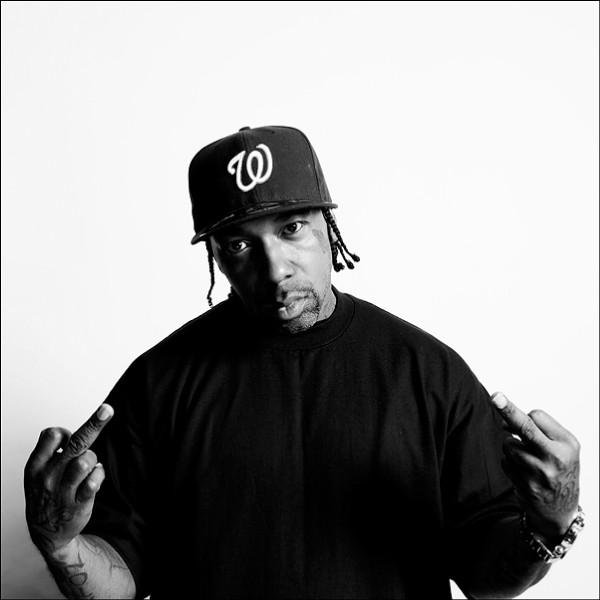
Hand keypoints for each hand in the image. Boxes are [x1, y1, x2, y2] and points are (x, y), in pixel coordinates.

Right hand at [24, 404, 113, 555]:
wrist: (47, 533)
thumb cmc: (47, 493)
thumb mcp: (38, 473)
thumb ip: (54, 453)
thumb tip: (76, 433)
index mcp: (36, 466)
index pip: (52, 436)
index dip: (65, 433)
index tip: (68, 442)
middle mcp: (48, 477)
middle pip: (75, 443)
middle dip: (93, 423)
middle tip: (107, 409)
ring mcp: (62, 492)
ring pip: (85, 461)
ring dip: (92, 459)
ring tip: (89, 467)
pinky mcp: (78, 504)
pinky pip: (93, 483)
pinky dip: (99, 475)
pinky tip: (96, 478)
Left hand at [491, 392, 579, 541]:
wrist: (560, 510)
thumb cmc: (559, 470)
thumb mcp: (562, 448)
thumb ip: (538, 430)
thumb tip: (504, 419)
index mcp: (567, 444)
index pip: (536, 416)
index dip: (526, 416)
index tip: (522, 417)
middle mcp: (555, 457)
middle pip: (525, 427)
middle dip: (509, 410)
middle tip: (496, 396)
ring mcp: (539, 472)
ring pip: (508, 444)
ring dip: (511, 447)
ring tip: (527, 460)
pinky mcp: (525, 484)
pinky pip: (504, 461)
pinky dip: (509, 462)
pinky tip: (523, 472)